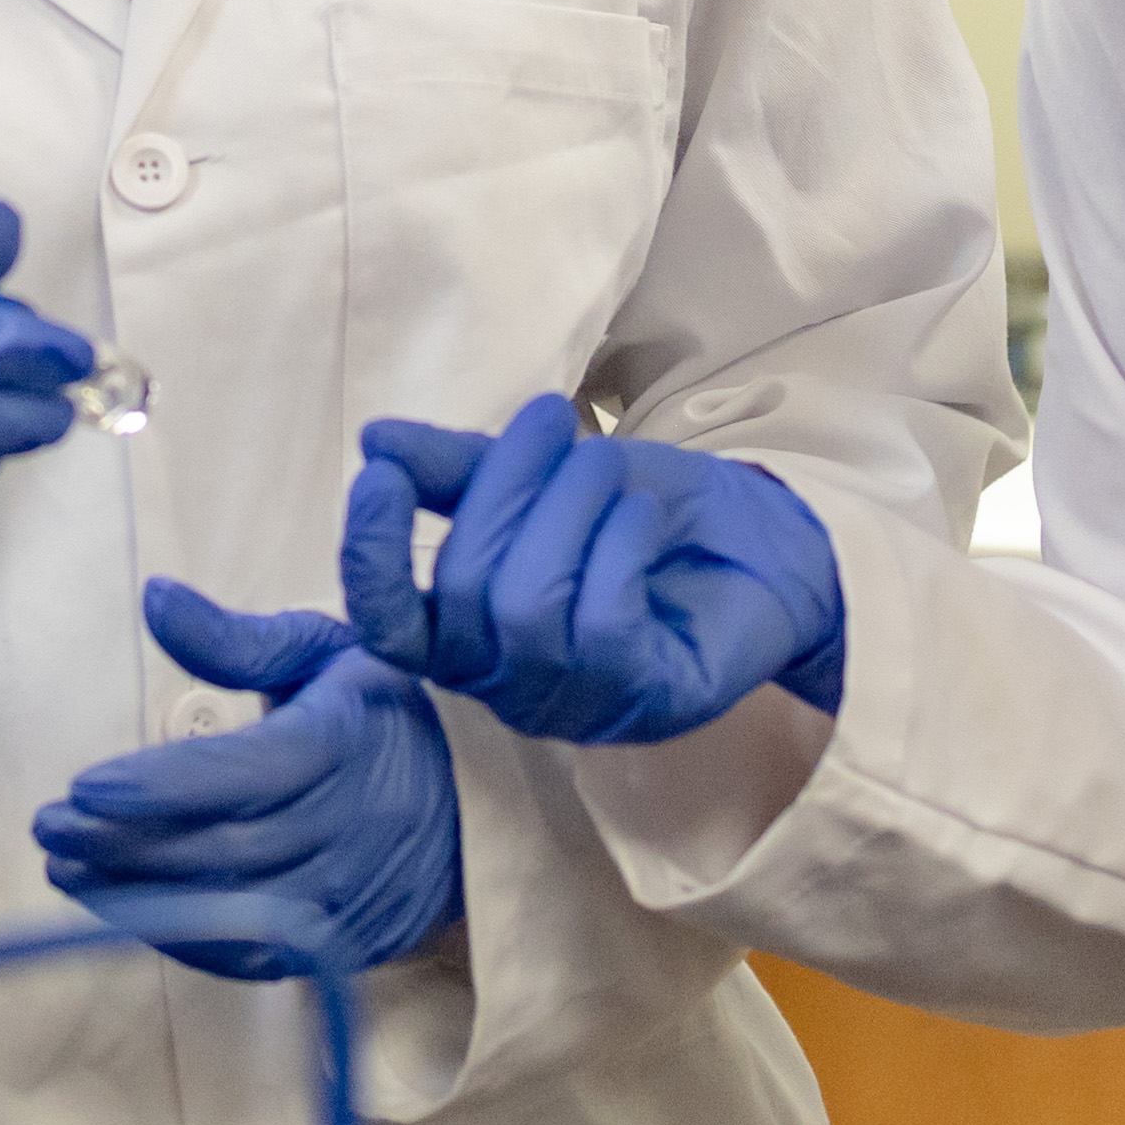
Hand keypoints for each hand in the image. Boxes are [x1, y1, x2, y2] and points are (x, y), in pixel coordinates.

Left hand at [33, 581, 463, 980]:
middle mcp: (352, 828)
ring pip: (230, 909)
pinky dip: (181, 938)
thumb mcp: (324, 650)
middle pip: (224, 849)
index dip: (160, 786)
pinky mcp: (345, 944)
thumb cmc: (380, 710)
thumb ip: (234, 637)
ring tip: (65, 869)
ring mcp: (351, 896)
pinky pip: (251, 957)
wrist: (476, 799)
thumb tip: (154, 595)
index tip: (82, 785)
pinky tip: (123, 907)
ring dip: (136, 896)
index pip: (245, 774)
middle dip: (123, 843)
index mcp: (346, 743)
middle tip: (47, 828)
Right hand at [341, 393, 846, 743]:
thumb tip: (377, 442)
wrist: (754, 547)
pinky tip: (642, 517)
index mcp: (464, 631)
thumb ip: (460, 469)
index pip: (387, 621)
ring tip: (605, 463)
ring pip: (527, 609)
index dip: (370, 557)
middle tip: (554, 421)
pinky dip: (617, 549)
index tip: (379, 477)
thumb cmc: (633, 517)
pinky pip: (601, 625)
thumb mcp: (543, 476)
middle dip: (507, 489)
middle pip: (466, 591)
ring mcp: (573, 700)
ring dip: (568, 510)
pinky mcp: (643, 703)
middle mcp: (504, 681)